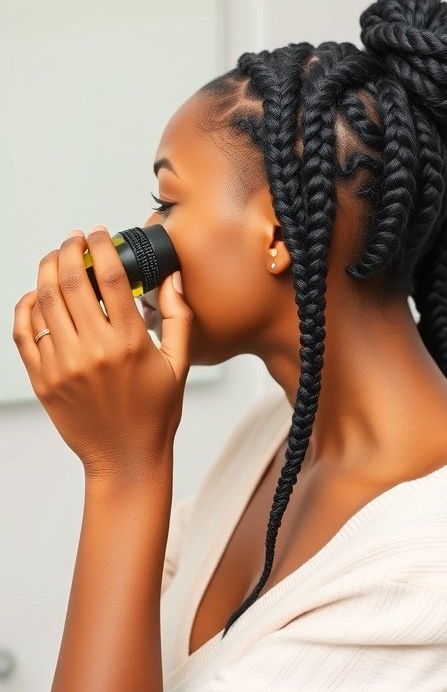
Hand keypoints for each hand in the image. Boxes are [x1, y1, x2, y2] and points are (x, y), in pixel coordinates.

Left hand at [12, 226, 193, 481]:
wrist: (125, 457)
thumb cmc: (155, 412)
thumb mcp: (178, 363)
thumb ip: (178, 315)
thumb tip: (172, 276)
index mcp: (130, 342)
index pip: (110, 277)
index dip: (102, 246)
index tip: (99, 234)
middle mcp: (93, 350)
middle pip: (71, 281)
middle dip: (69, 250)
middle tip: (74, 240)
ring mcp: (63, 365)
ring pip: (44, 301)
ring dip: (47, 270)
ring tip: (56, 258)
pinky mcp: (43, 379)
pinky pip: (24, 332)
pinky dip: (26, 306)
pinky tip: (36, 295)